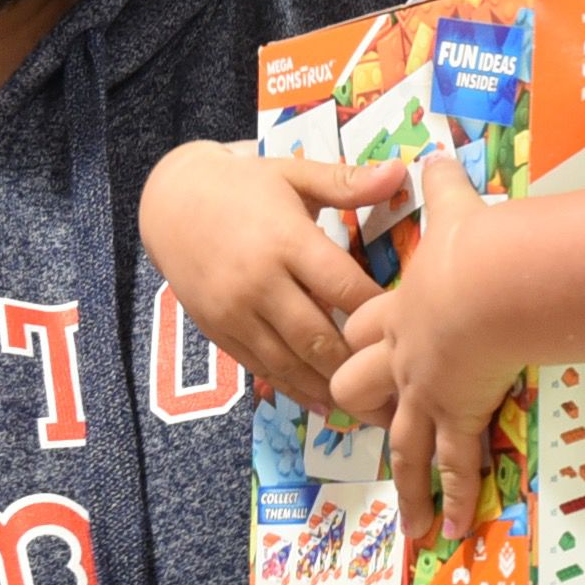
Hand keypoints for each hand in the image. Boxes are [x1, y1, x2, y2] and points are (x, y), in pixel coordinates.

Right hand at [141, 140, 403, 411]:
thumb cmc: (245, 185)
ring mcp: (235, 312)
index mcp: (285, 240)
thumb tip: (402, 171)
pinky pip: (262, 369)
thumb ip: (348, 183)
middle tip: (402, 391)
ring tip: (372, 413)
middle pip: (317, 336)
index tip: (413, 330)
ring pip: (289, 362)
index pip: (343, 286)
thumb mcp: (295, 175)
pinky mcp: (219, 332)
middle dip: (359, 368)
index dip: (379, 313)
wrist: (171, 202)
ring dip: (330, 389)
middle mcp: (259, 282)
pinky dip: (296, 390)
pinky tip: (327, 405)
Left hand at [327, 155, 519, 543]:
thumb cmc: (474, 247)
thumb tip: (438, 153)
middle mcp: (404, 358)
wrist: (488, 284)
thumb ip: (445, 187)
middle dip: (362, 402)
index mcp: (400, 311)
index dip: (360, 339)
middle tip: (372, 418)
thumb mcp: (456, 210)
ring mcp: (426, 392)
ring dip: (409, 487)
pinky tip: (454, 531)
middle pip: (356, 388)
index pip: (362, 331)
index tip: (360, 348)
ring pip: (404, 445)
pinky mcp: (456, 415)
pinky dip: (454, 501)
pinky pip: (452, 467)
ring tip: (413, 525)